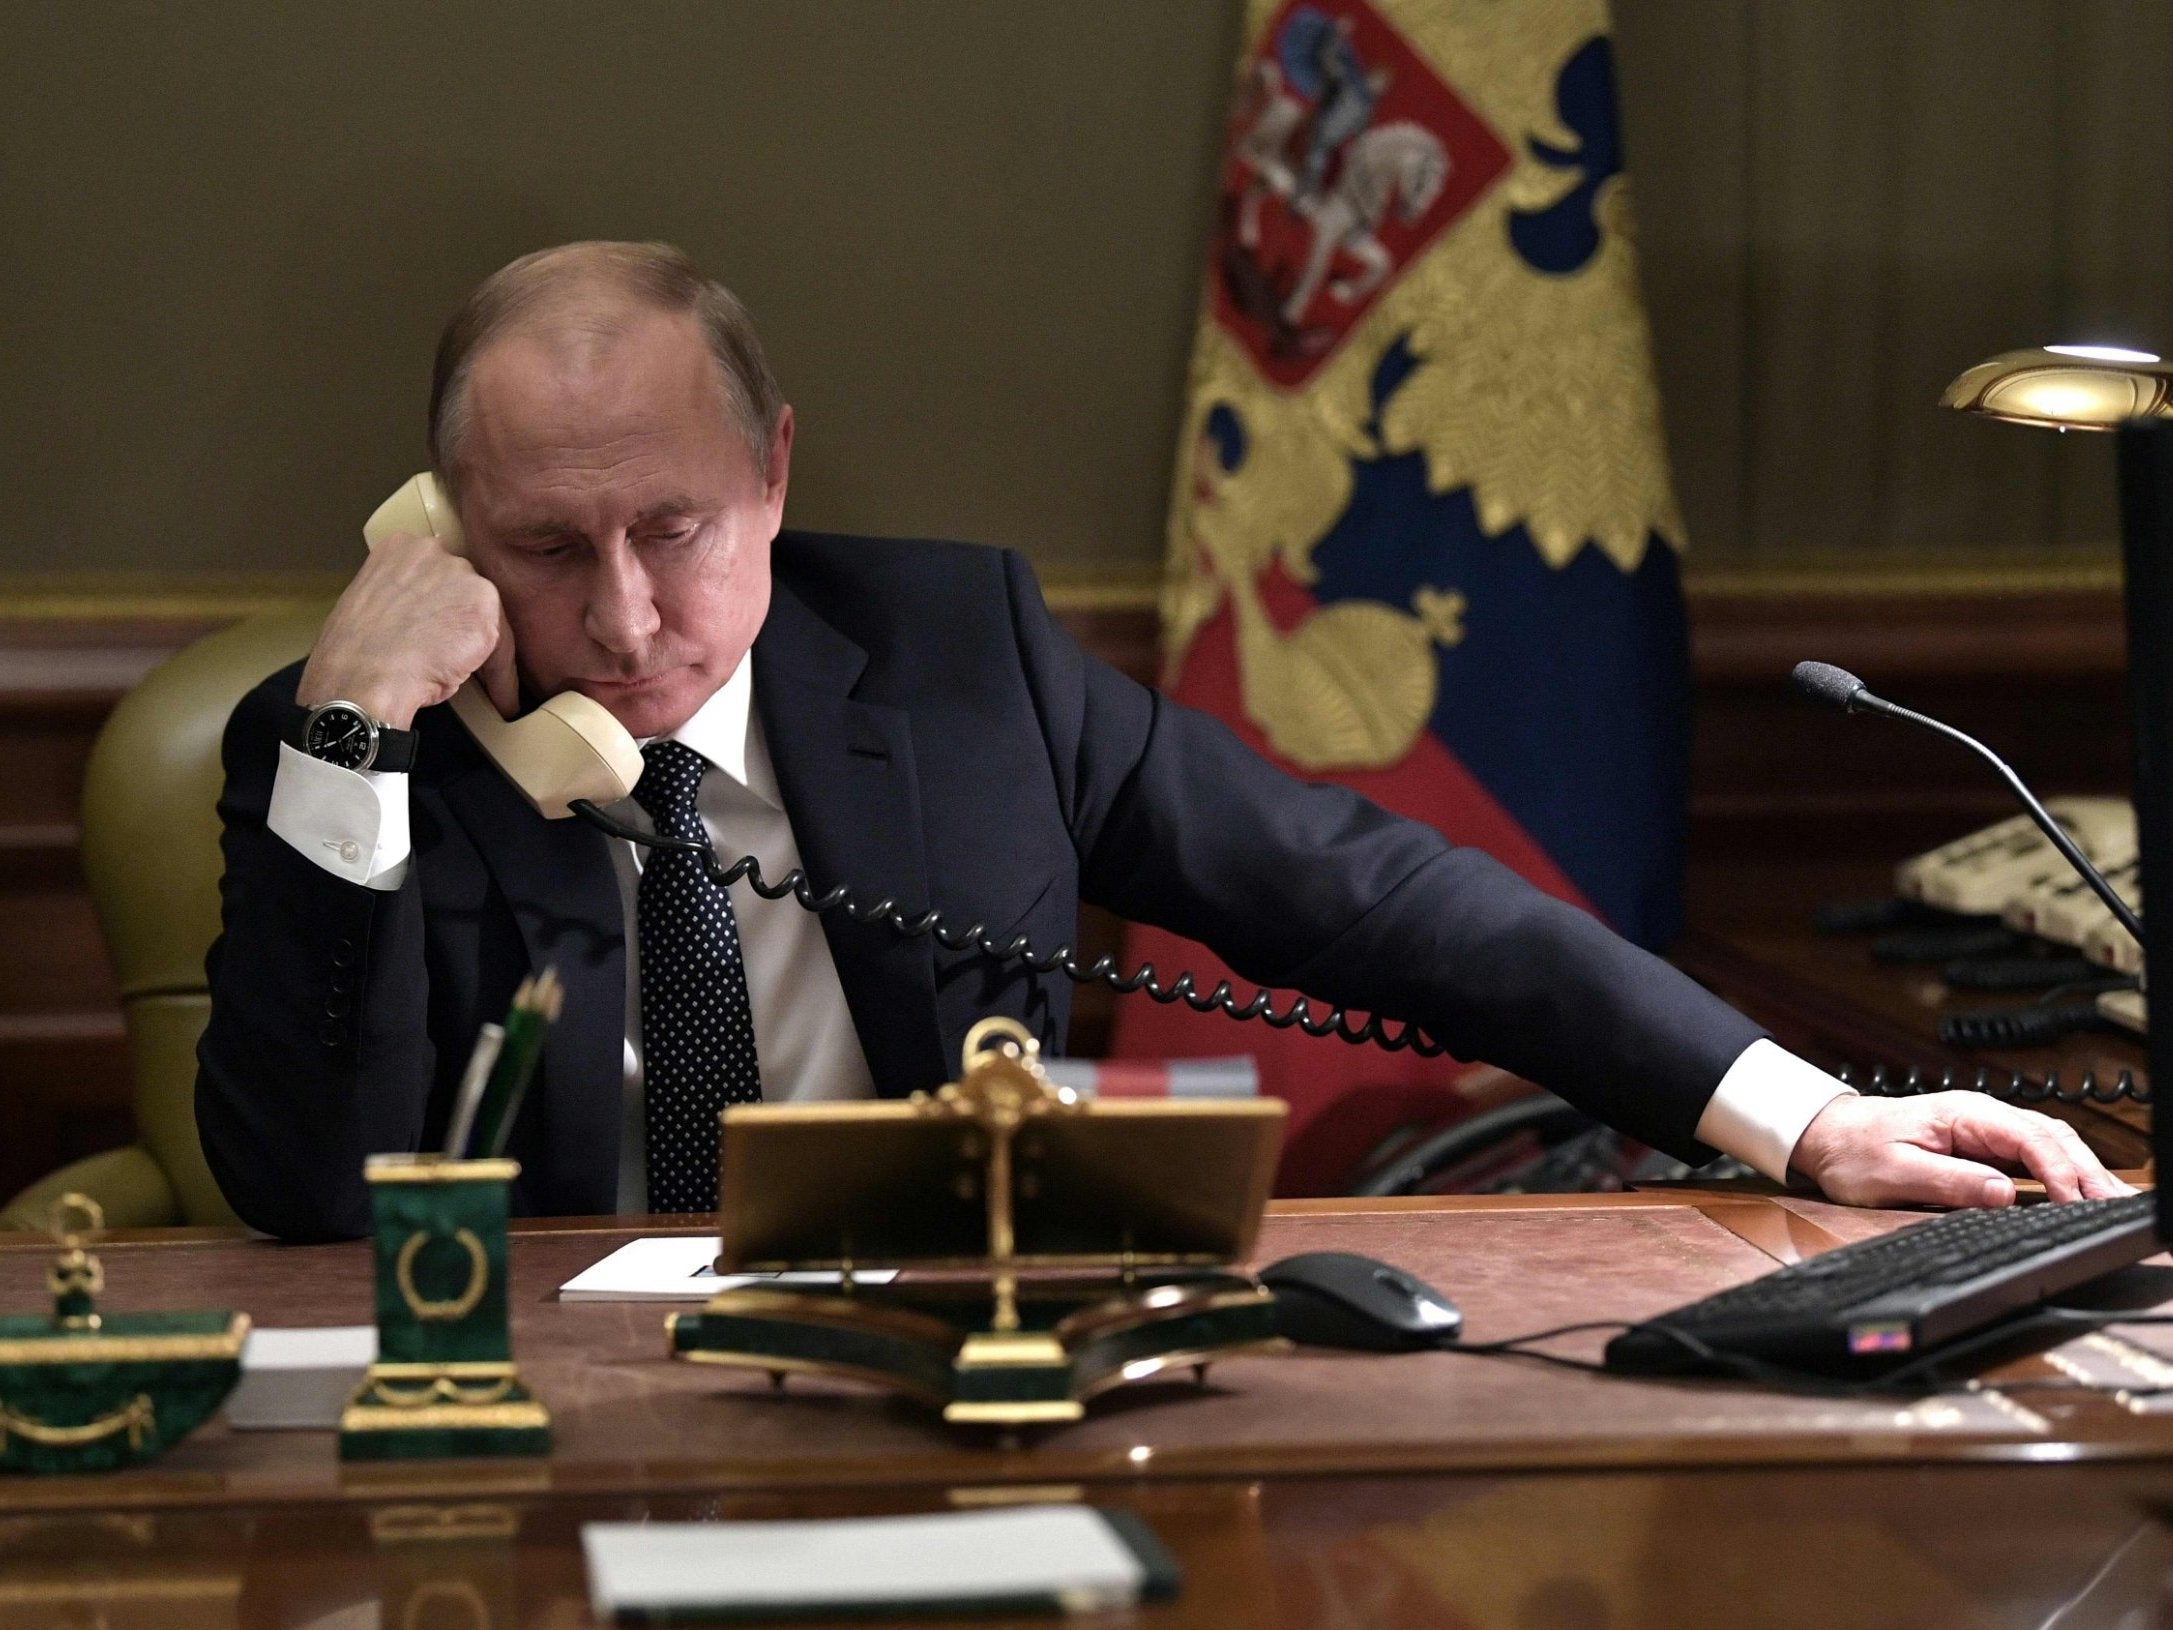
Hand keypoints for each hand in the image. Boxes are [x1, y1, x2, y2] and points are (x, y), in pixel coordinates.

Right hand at [297, 533, 516, 727]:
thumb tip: (426, 616)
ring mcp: (461, 576)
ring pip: (487, 617)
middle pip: (465, 591)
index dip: (441, 610)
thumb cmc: (356, 654)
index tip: (443, 632)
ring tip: (476, 680)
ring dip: (481, 648)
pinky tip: (501, 699)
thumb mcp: (372, 603)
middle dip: (462, 623)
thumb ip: (403, 596)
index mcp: (401, 549)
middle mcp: (435, 552)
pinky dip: (501, 676)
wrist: (363, 676)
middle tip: (456, 658)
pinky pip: (502, 648)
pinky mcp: (484, 608)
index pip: (437, 577)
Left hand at [1790, 1091, 2134, 1208]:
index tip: (2073, 1203)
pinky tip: (2081, 1190)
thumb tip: (2003, 1194)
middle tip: (2116, 1205)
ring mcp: (1984, 1129)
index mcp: (1963, 1115)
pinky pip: (2033, 1153)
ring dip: (2082, 1169)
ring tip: (2112, 1201)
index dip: (2057, 1172)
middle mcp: (1981, 1116)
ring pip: (2049, 1143)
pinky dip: (2063, 1170)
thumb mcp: (1896, 1172)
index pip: (2028, 1139)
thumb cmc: (1855, 1151)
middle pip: (2051, 1137)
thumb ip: (1950, 1182)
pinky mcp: (1982, 1144)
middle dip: (2087, 1170)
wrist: (1827, 1135)